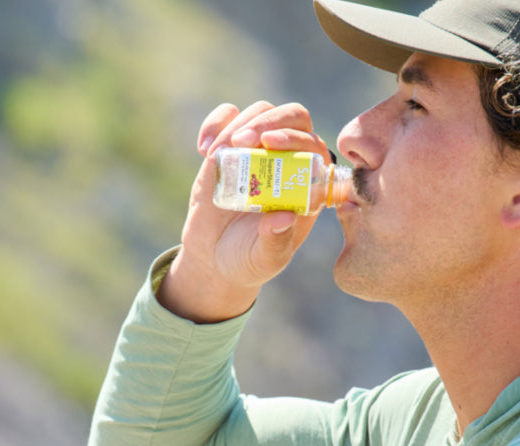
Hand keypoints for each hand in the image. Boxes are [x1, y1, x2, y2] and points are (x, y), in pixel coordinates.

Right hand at [159, 101, 332, 322]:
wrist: (215, 258)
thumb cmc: (248, 260)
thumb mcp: (265, 259)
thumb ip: (275, 242)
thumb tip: (284, 217)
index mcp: (308, 185)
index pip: (314, 147)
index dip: (296, 138)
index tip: (270, 144)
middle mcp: (289, 161)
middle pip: (294, 118)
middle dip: (270, 121)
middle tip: (243, 140)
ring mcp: (260, 149)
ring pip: (261, 112)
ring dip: (240, 124)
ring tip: (217, 153)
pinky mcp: (230, 146)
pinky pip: (228, 117)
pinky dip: (215, 124)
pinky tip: (205, 150)